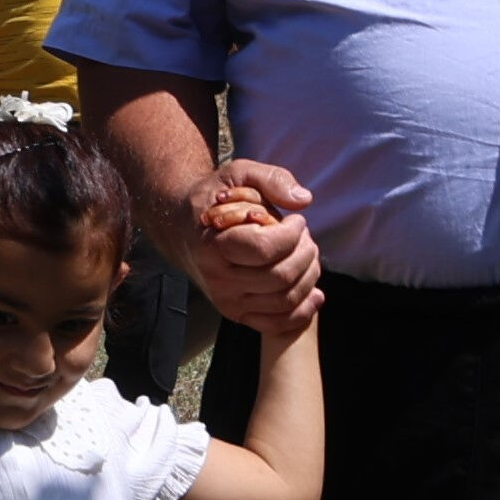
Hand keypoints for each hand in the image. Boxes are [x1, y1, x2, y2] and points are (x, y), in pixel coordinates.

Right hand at [187, 161, 322, 335]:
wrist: (184, 229)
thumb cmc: (215, 200)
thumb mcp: (238, 175)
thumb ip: (272, 179)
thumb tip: (302, 200)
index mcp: (213, 245)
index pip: (263, 250)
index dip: (291, 235)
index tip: (296, 221)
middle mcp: (217, 279)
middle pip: (280, 277)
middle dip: (305, 253)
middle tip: (305, 237)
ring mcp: (227, 301)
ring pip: (284, 300)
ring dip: (308, 276)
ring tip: (306, 254)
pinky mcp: (237, 314)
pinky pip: (277, 323)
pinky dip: (302, 312)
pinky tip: (315, 294)